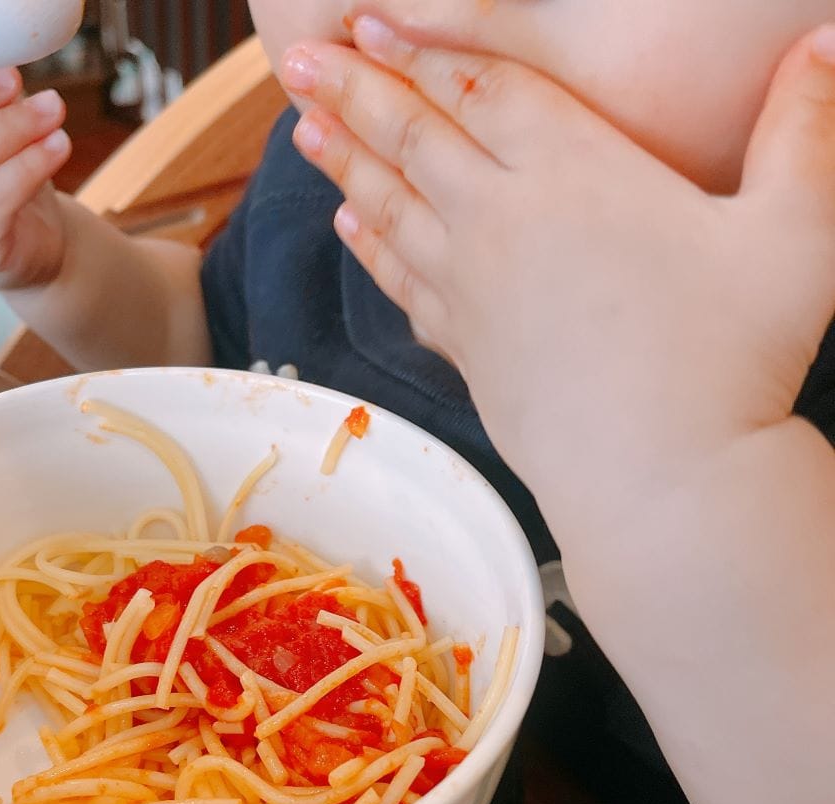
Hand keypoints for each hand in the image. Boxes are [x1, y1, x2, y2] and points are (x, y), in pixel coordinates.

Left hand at [279, 19, 834, 532]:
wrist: (658, 478)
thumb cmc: (730, 361)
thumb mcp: (796, 235)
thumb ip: (805, 133)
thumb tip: (831, 39)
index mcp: (575, 172)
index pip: (484, 88)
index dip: (423, 47)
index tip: (369, 21)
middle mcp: (504, 221)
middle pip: (415, 137)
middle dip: (354, 91)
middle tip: (301, 60)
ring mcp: (473, 288)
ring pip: (392, 207)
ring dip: (345, 163)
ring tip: (304, 130)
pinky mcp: (464, 346)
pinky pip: (402, 281)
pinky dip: (372, 248)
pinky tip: (351, 227)